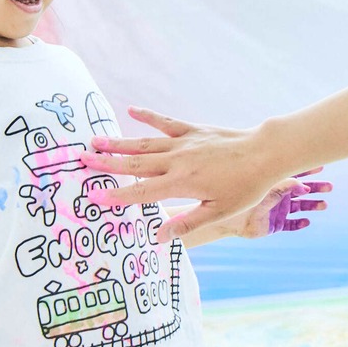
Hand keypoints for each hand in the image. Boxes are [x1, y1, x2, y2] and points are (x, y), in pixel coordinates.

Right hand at [80, 107, 293, 241]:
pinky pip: (166, 122)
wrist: (264, 153)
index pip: (142, 193)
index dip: (117, 196)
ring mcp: (184, 143)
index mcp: (181, 183)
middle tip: (83, 160)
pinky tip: (131, 109)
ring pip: (144, 144)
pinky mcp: (193, 130)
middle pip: (135, 164)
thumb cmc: (244, 187)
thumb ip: (187, 223)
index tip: (94, 197)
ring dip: (119, 142)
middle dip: (107, 164)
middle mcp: (177, 161)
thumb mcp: (218, 211)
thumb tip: (158, 237)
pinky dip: (148, 116)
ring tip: (96, 141)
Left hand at [234, 168, 332, 238]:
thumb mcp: (268, 187)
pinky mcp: (275, 224)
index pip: (295, 174)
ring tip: (324, 205)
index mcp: (275, 183)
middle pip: (302, 190)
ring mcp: (278, 209)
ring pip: (300, 206)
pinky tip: (307, 221)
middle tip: (329, 187)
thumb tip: (306, 187)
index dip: (309, 170)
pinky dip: (299, 223)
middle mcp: (279, 195)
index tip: (321, 166)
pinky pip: (290, 224)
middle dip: (315, 188)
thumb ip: (287, 185)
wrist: (230, 217)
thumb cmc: (246, 196)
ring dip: (312, 205)